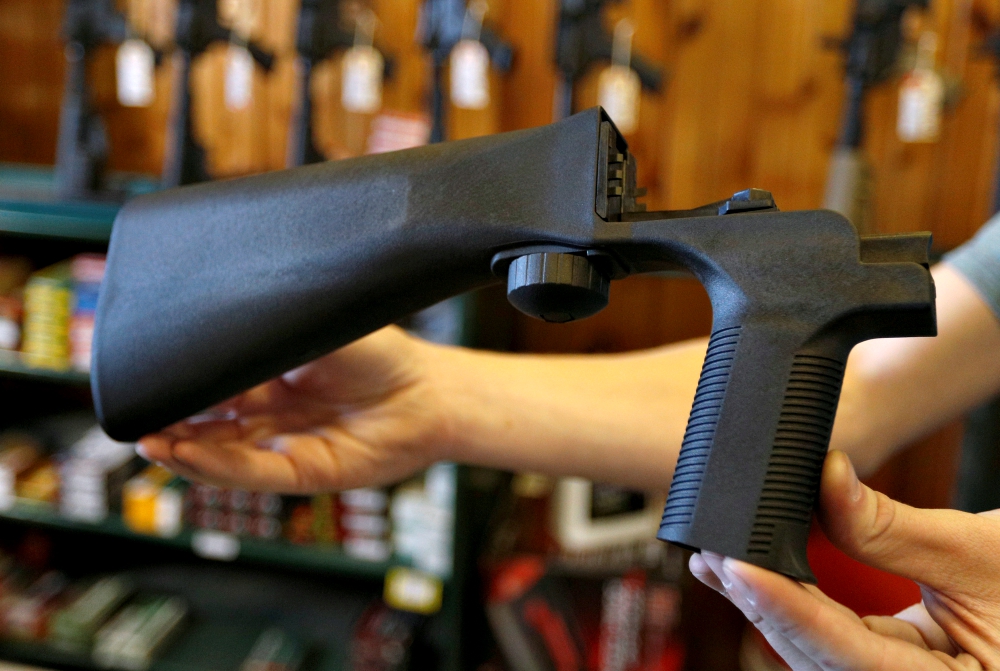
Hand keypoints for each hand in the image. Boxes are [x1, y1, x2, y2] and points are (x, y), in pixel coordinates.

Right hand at [137, 326, 450, 492]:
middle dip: (169, 421)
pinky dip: (216, 466)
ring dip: (182, 450)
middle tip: (135, 413)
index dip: (178, 386)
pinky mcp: (302, 471)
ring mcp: (283, 445)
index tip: (144, 377)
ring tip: (151, 439)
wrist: (429, 390)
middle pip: (204, 424)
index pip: (209, 384)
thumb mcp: (313, 329)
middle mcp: (270, 414)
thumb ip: (265, 331)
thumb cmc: (380, 352)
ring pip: (219, 454)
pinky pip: (251, 473)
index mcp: (268, 377)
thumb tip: (210, 323)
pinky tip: (188, 453)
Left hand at [690, 450, 999, 670]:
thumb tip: (824, 477)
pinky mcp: (902, 668)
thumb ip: (892, 528)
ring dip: (772, 609)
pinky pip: (841, 644)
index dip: (787, 612)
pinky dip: (800, 608)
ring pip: (824, 656)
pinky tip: (762, 578)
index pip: (850, 658)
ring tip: (722, 563)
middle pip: (823, 660)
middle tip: (713, 557)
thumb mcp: (981, 552)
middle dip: (764, 608)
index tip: (736, 568)